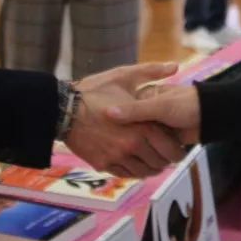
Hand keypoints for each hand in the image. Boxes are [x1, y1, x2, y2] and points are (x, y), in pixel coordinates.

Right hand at [70, 63, 184, 176]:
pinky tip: (136, 163)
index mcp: (141, 125)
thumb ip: (151, 72)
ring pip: (144, 172)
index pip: (169, 146)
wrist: (62, 109)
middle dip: (167, 160)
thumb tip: (175, 66)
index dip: (177, 149)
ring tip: (153, 161)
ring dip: (152, 168)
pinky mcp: (103, 164)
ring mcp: (116, 157)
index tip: (178, 147)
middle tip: (168, 156)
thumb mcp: (123, 76)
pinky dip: (135, 172)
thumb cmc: (93, 91)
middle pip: (159, 162)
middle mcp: (131, 145)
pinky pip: (126, 174)